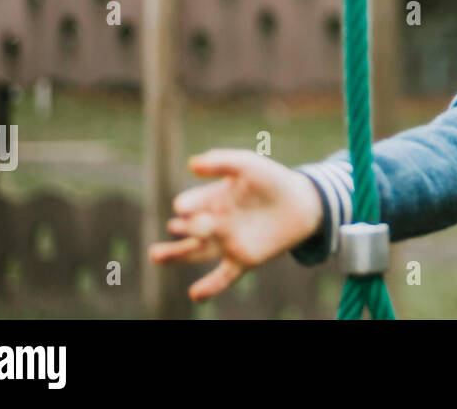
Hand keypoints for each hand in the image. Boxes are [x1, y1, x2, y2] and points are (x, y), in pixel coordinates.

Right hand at [147, 148, 324, 301]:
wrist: (301, 203)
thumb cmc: (272, 180)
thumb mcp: (249, 164)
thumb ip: (223, 162)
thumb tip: (192, 164)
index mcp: (211, 198)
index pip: (193, 203)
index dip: (188, 205)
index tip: (183, 207)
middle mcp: (214, 222)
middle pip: (191, 228)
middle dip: (184, 228)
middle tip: (177, 226)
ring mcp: (227, 242)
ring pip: (197, 252)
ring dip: (176, 255)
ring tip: (156, 255)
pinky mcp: (242, 259)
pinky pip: (223, 277)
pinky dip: (210, 287)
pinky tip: (195, 294)